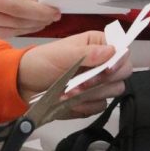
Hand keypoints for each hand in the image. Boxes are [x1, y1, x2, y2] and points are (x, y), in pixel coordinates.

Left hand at [17, 31, 132, 117]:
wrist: (26, 84)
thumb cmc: (42, 62)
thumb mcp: (62, 54)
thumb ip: (88, 53)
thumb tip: (112, 50)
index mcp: (98, 45)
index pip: (122, 51)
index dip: (119, 61)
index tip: (107, 69)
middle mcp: (103, 63)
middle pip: (123, 73)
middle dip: (103, 80)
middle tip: (83, 84)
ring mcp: (99, 82)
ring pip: (114, 91)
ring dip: (92, 94)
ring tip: (69, 93)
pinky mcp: (92, 100)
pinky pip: (100, 105)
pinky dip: (86, 105)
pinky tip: (71, 101)